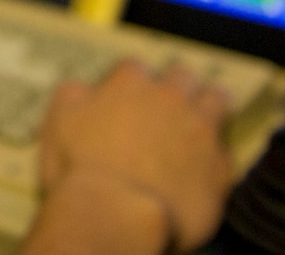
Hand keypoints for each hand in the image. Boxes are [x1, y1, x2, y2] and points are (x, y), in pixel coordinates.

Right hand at [23, 61, 232, 254]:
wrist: (118, 214)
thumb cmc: (82, 171)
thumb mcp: (58, 124)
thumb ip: (72, 96)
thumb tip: (81, 88)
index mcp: (129, 83)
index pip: (133, 69)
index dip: (128, 87)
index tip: (123, 104)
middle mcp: (169, 96)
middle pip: (181, 76)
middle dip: (174, 88)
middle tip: (163, 111)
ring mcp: (199, 128)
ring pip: (216, 99)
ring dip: (207, 107)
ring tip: (196, 126)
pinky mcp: (220, 164)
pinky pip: (225, 150)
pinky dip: (214, 157)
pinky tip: (201, 170)